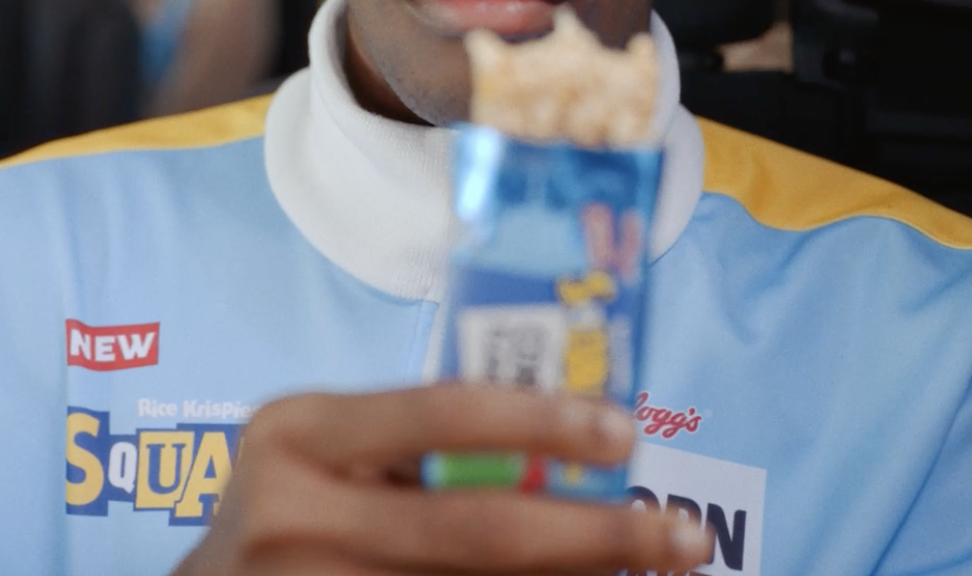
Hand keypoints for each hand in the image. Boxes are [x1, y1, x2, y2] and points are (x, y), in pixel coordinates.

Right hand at [172, 384, 711, 575]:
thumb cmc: (290, 505)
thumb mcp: (326, 451)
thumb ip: (416, 442)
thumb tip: (567, 446)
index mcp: (294, 434)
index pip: (436, 412)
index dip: (539, 421)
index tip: (623, 432)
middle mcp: (292, 514)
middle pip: (475, 530)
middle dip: (595, 535)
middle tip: (682, 535)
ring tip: (649, 567)